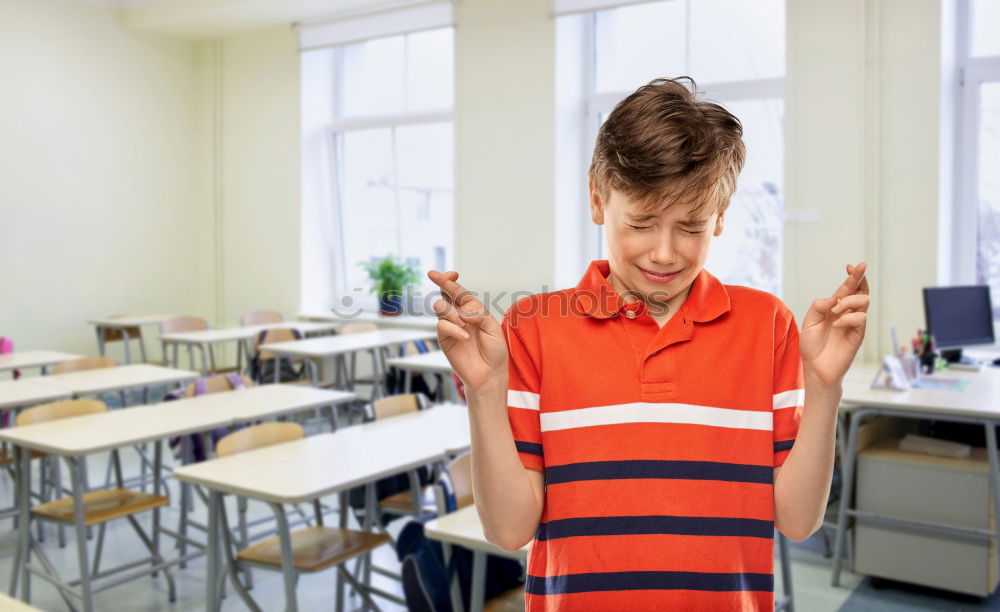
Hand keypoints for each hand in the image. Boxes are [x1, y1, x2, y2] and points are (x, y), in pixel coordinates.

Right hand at [427, 270, 507, 392]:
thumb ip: (478, 314)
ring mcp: (450, 326)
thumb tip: (463, 310)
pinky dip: (453, 328)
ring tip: (464, 324)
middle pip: (444, 294)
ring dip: (452, 312)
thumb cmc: (494, 350)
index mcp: (472, 310)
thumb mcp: (493, 327)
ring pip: (440, 307)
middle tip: (441, 279)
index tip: (450, 274)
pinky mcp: (444, 339)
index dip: (450, 281)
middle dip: (443, 284)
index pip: (458, 292)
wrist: (490, 372)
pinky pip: (442, 326)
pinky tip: (464, 336)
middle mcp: (459, 315)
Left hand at [800, 262, 869, 387]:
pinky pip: (861, 319)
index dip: (852, 276)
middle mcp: (847, 313)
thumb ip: (818, 307)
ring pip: (864, 301)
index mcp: (835, 308)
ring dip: (850, 301)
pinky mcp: (858, 335)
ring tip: (835, 310)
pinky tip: (837, 323)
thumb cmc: (812, 345)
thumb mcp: (809, 322)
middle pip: (861, 291)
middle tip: (854, 270)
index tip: (850, 266)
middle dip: (860, 278)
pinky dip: (848, 318)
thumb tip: (834, 298)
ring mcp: (854, 324)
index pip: (848, 288)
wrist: (815, 367)